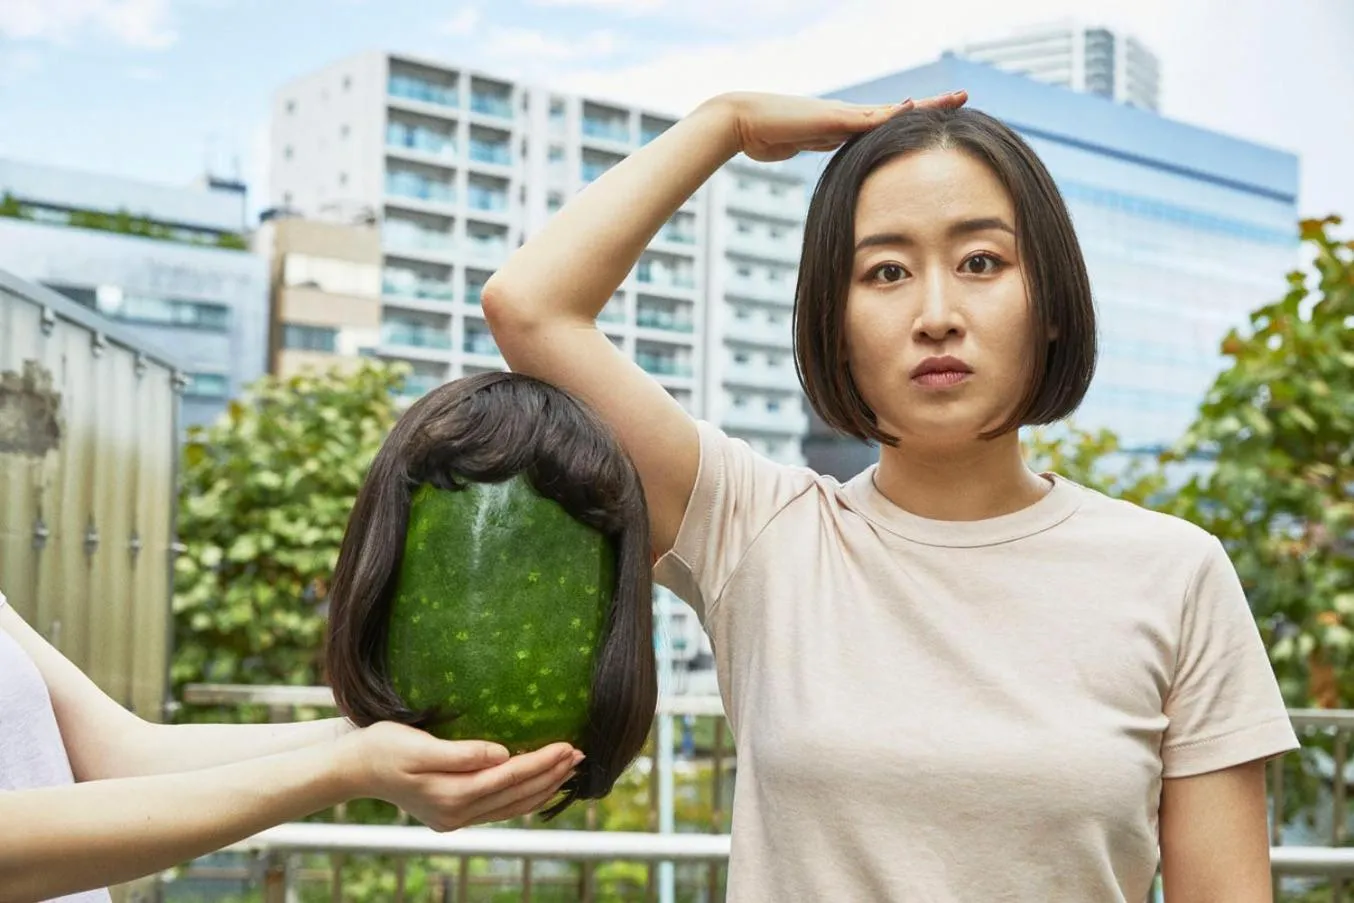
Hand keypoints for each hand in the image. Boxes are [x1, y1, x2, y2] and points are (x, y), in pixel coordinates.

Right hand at [336, 721, 582, 830]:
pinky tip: (538, 786)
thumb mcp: (419, 745)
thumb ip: (462, 753)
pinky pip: (498, 810)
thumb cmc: (383, 746)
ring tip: (568, 769)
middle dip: (551, 775)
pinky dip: (523, 798)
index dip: (542, 762)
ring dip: (542, 789)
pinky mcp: (452, 815)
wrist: (353, 768)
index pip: (510, 778)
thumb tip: (503, 754)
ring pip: (511, 808)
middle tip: (580, 755)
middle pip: (516, 796)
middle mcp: (457, 813)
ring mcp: (454, 819)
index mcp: (451, 794)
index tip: (568, 746)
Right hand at [707, 90, 968, 162]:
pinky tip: (914, 109)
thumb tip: (822, 165)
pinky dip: (892, 116)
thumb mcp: (797, 146)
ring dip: (924, 107)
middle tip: (962, 98)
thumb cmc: (764, 136)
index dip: (911, 121)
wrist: (743, 121)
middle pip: (898, 112)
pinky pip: (868, 119)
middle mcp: (848, 118)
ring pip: (892, 111)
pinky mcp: (832, 120)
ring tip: (955, 99)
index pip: (885, 123)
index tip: (935, 118)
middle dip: (931, 107)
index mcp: (841, 127)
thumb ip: (813, 148)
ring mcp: (842, 116)